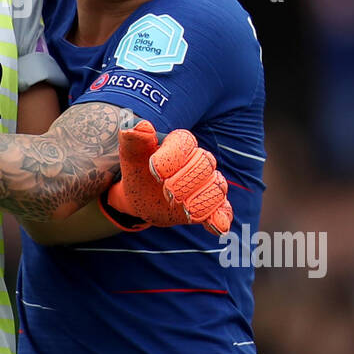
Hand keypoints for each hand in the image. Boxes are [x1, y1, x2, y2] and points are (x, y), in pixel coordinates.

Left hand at [102, 120, 231, 233]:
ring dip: (203, 200)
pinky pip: (223, 209)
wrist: (141, 195)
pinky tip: (217, 227)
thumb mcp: (130, 156)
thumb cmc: (138, 170)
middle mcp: (197, 161)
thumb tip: (138, 126)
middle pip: (205, 164)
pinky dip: (221, 218)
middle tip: (167, 193)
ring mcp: (205, 184)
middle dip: (187, 180)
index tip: (154, 171)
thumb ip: (132, 139)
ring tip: (185, 211)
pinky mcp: (208, 205)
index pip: (186, 142)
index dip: (172, 156)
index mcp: (179, 144)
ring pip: (217, 187)